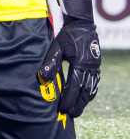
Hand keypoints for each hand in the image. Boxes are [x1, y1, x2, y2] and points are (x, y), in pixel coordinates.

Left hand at [39, 0, 100, 117]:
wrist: (82, 23)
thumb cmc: (68, 35)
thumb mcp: (57, 47)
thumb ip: (51, 62)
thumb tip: (42, 78)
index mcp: (81, 65)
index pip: (75, 88)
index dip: (69, 100)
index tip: (62, 110)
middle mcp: (91, 68)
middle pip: (85, 92)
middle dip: (78, 105)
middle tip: (70, 114)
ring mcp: (95, 67)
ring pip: (92, 89)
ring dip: (85, 100)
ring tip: (77, 110)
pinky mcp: (96, 65)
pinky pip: (95, 83)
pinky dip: (91, 92)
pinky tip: (86, 96)